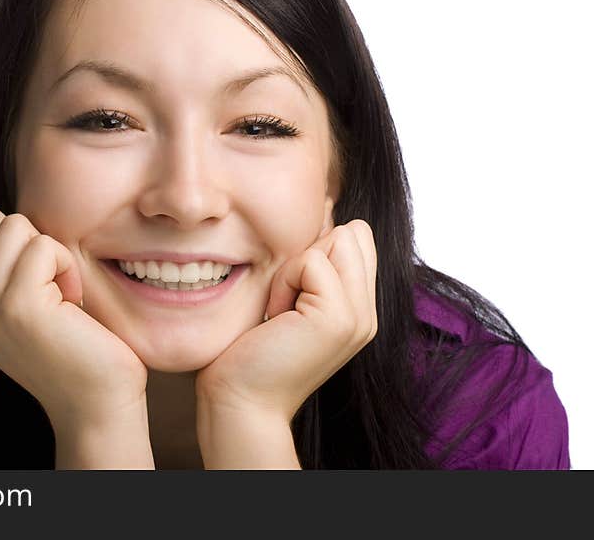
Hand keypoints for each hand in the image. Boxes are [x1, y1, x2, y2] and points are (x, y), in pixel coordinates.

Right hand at [0, 209, 148, 435]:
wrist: (96, 406)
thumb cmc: (77, 352)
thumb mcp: (26, 310)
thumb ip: (6, 273)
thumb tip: (10, 223)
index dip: (20, 243)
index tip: (43, 283)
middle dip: (32, 240)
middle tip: (54, 285)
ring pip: (13, 226)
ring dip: (50, 252)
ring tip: (63, 295)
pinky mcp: (18, 306)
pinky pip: (43, 246)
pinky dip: (67, 265)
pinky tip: (74, 303)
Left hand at [196, 219, 377, 424]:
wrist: (240, 400)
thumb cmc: (251, 350)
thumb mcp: (291, 298)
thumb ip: (314, 263)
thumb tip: (329, 207)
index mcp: (359, 307)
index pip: (358, 236)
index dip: (317, 248)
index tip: (290, 292)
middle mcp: (368, 312)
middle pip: (353, 232)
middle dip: (307, 255)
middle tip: (284, 303)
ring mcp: (360, 316)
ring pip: (336, 240)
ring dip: (294, 269)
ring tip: (281, 311)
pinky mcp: (339, 317)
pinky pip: (311, 261)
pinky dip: (284, 282)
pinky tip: (276, 318)